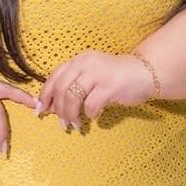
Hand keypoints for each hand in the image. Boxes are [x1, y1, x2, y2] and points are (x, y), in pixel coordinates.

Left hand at [37, 49, 155, 130]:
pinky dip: (90, 114)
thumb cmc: (116, 77)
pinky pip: (91, 105)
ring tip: (75, 125)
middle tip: (61, 123)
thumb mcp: (91, 75)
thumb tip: (55, 108)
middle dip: (58, 109)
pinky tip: (95, 117)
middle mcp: (85, 63)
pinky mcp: (110, 85)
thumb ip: (75, 86)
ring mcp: (97, 73)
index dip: (45, 95)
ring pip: (72, 97)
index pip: (54, 77)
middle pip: (61, 89)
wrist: (144, 72)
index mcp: (78, 60)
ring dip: (71, 115)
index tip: (41, 110)